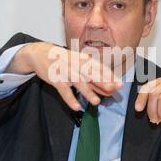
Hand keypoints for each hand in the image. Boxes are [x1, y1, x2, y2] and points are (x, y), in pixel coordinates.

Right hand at [6, 42, 121, 110]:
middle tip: (113, 89)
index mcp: (84, 60)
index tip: (120, 84)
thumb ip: (94, 78)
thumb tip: (109, 89)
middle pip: (91, 73)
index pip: (99, 67)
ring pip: (78, 82)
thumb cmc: (64, 61)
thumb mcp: (80, 65)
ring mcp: (65, 71)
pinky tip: (77, 107)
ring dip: (87, 92)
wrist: (41, 53)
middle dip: (102, 81)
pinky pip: (63, 90)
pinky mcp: (55, 79)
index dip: (110, 76)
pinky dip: (70, 99)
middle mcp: (76, 64)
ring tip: (96, 102)